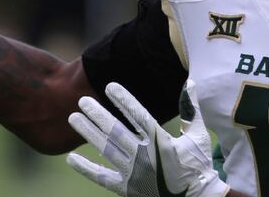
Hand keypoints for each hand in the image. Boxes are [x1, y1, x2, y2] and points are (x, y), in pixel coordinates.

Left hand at [67, 80, 229, 196]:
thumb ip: (191, 110)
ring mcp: (134, 174)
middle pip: (116, 131)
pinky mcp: (127, 189)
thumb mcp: (198, 136)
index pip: (139, 116)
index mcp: (162, 142)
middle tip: (82, 100)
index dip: (124, 100)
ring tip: (73, 118)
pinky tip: (70, 158)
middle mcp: (145, 157)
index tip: (109, 87)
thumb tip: (189, 83)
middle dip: (98, 115)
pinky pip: (102, 177)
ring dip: (88, 133)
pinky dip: (86, 168)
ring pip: (106, 149)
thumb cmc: (197, 165)